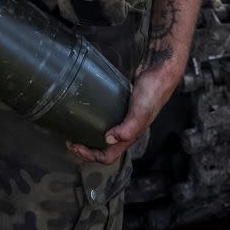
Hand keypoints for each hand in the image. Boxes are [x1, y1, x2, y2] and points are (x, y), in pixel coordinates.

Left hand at [66, 64, 182, 164]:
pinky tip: (85, 113)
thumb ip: (129, 128)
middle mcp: (125, 130)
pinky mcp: (119, 106)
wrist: (159, 71)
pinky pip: (104, 119)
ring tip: (73, 131)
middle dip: (85, 149)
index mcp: (130, 137)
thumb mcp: (141, 112)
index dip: (91, 156)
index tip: (75, 146)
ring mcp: (122, 118)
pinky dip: (92, 121)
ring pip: (102, 135)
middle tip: (70, 141)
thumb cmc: (152, 93)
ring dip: (88, 137)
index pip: (108, 157)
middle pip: (103, 149)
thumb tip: (108, 139)